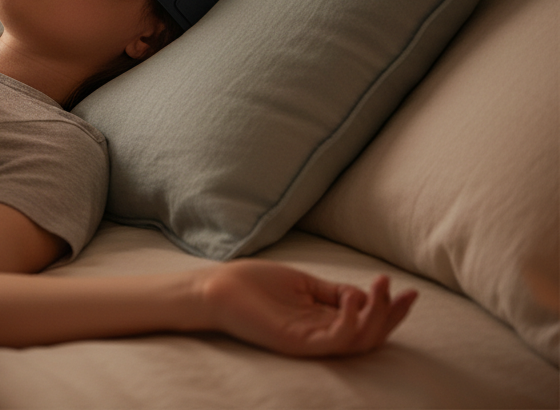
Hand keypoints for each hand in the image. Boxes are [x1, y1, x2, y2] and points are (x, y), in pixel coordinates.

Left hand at [201, 259, 417, 356]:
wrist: (216, 288)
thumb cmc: (253, 285)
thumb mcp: (303, 284)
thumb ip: (333, 292)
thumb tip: (364, 294)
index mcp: (322, 322)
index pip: (367, 323)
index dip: (391, 311)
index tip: (410, 292)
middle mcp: (319, 336)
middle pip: (370, 337)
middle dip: (391, 315)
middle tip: (398, 290)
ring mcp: (309, 342)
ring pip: (358, 341)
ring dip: (376, 315)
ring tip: (378, 288)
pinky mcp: (296, 343)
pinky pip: (334, 340)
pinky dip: (351, 322)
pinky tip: (355, 297)